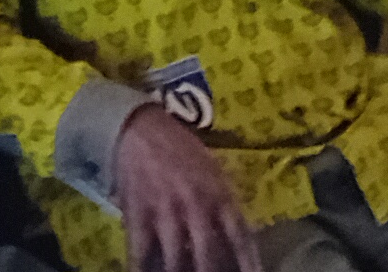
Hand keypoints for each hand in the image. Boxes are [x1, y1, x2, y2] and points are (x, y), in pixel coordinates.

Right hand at [110, 105, 260, 271]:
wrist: (141, 130)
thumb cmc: (182, 150)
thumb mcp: (213, 171)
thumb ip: (226, 202)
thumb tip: (241, 235)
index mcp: (219, 194)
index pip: (240, 237)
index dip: (248, 262)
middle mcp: (196, 207)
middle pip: (209, 256)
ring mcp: (166, 213)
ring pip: (176, 260)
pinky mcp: (138, 216)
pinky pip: (142, 253)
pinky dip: (143, 269)